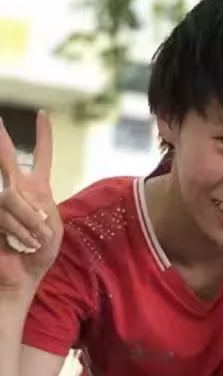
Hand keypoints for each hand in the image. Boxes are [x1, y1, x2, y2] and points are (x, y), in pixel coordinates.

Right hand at [0, 111, 62, 293]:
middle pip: (7, 158)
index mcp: (37, 187)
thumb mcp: (51, 224)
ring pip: (10, 194)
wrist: (23, 275)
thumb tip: (16, 189)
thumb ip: (37, 202)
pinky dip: (18, 228)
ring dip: (28, 221)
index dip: (43, 135)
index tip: (44, 114)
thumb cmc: (40, 251)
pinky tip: (19, 243)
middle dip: (0, 138)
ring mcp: (0, 200)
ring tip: (34, 240)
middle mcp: (16, 187)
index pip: (42, 156)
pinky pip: (4, 210)